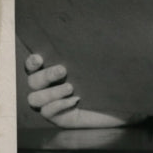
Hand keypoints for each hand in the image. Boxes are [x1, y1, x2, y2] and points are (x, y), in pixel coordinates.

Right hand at [25, 54, 141, 128]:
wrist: (120, 105)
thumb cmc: (110, 79)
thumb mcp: (103, 64)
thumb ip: (96, 51)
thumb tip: (100, 35)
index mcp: (53, 70)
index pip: (33, 65)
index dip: (32, 62)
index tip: (40, 58)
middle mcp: (47, 87)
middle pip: (33, 81)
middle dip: (46, 75)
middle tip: (63, 70)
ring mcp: (51, 104)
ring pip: (35, 99)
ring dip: (51, 92)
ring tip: (70, 87)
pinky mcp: (59, 118)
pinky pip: (48, 112)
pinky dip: (59, 105)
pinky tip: (75, 100)